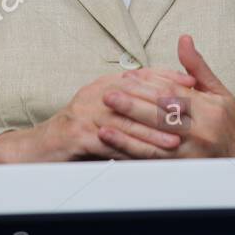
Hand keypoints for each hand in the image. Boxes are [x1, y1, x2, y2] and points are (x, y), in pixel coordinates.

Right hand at [0, 68, 196, 163]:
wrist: (41, 147)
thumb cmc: (77, 131)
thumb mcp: (103, 109)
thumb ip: (129, 101)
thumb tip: (161, 97)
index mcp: (105, 84)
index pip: (142, 76)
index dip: (168, 78)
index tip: (193, 83)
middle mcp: (96, 93)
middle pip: (137, 95)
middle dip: (167, 103)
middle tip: (193, 112)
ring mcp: (86, 113)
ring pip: (126, 121)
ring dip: (153, 132)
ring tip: (176, 140)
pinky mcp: (79, 135)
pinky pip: (110, 143)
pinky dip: (131, 150)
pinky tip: (147, 158)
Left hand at [97, 35, 234, 158]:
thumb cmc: (228, 118)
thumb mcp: (218, 89)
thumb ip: (197, 66)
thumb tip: (184, 39)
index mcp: (210, 109)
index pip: (173, 94)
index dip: (148, 85)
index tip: (127, 78)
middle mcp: (201, 132)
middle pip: (161, 117)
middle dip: (132, 106)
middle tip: (108, 95)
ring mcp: (192, 153)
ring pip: (155, 141)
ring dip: (127, 133)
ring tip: (104, 124)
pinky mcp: (183, 168)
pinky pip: (155, 161)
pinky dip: (133, 154)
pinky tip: (116, 149)